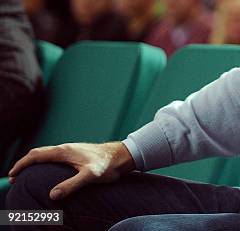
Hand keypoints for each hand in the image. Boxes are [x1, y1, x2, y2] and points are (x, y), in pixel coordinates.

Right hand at [8, 142, 135, 199]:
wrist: (122, 155)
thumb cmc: (108, 165)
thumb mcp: (90, 176)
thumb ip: (71, 185)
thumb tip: (52, 195)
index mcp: (64, 151)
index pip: (36, 155)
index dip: (22, 165)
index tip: (12, 175)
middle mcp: (66, 148)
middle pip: (39, 153)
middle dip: (24, 164)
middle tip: (14, 177)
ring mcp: (71, 150)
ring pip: (47, 153)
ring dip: (34, 162)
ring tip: (26, 175)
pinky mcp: (77, 153)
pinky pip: (55, 156)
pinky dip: (44, 162)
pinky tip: (47, 171)